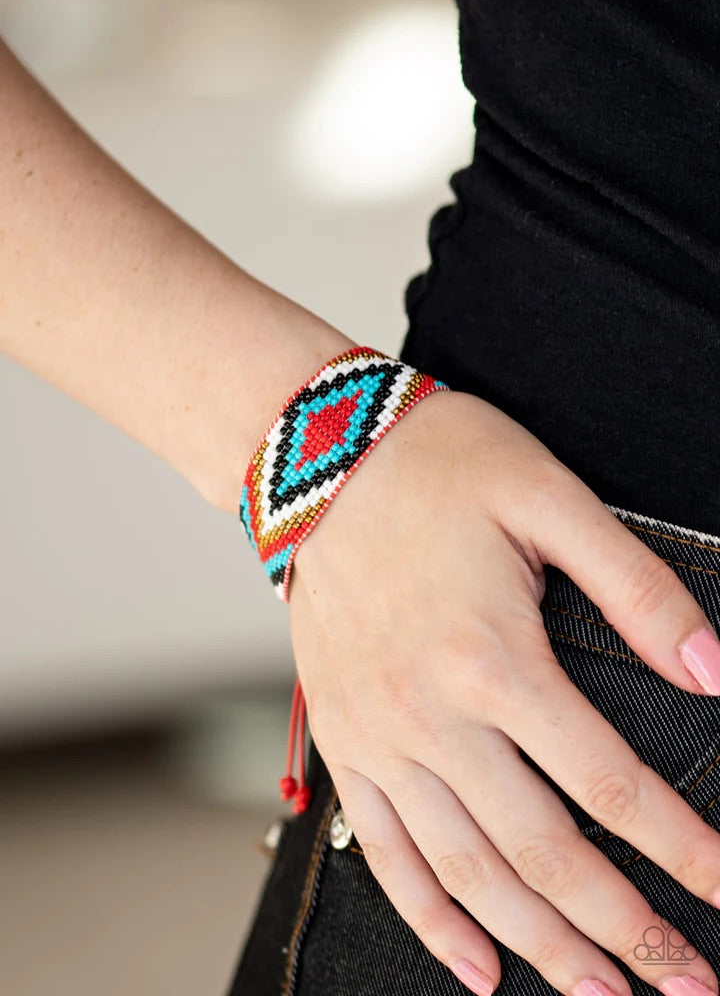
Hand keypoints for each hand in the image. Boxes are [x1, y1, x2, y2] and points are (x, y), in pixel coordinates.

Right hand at [289, 388, 719, 995]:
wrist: (320, 459)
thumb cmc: (437, 468)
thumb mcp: (550, 499)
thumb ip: (637, 588)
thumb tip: (711, 671)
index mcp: (493, 658)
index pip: (610, 784)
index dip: (683, 849)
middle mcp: (432, 716)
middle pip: (543, 853)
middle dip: (625, 930)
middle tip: (686, 984)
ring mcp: (379, 737)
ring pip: (468, 873)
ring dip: (541, 946)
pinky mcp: (344, 739)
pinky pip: (385, 852)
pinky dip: (433, 921)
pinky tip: (478, 968)